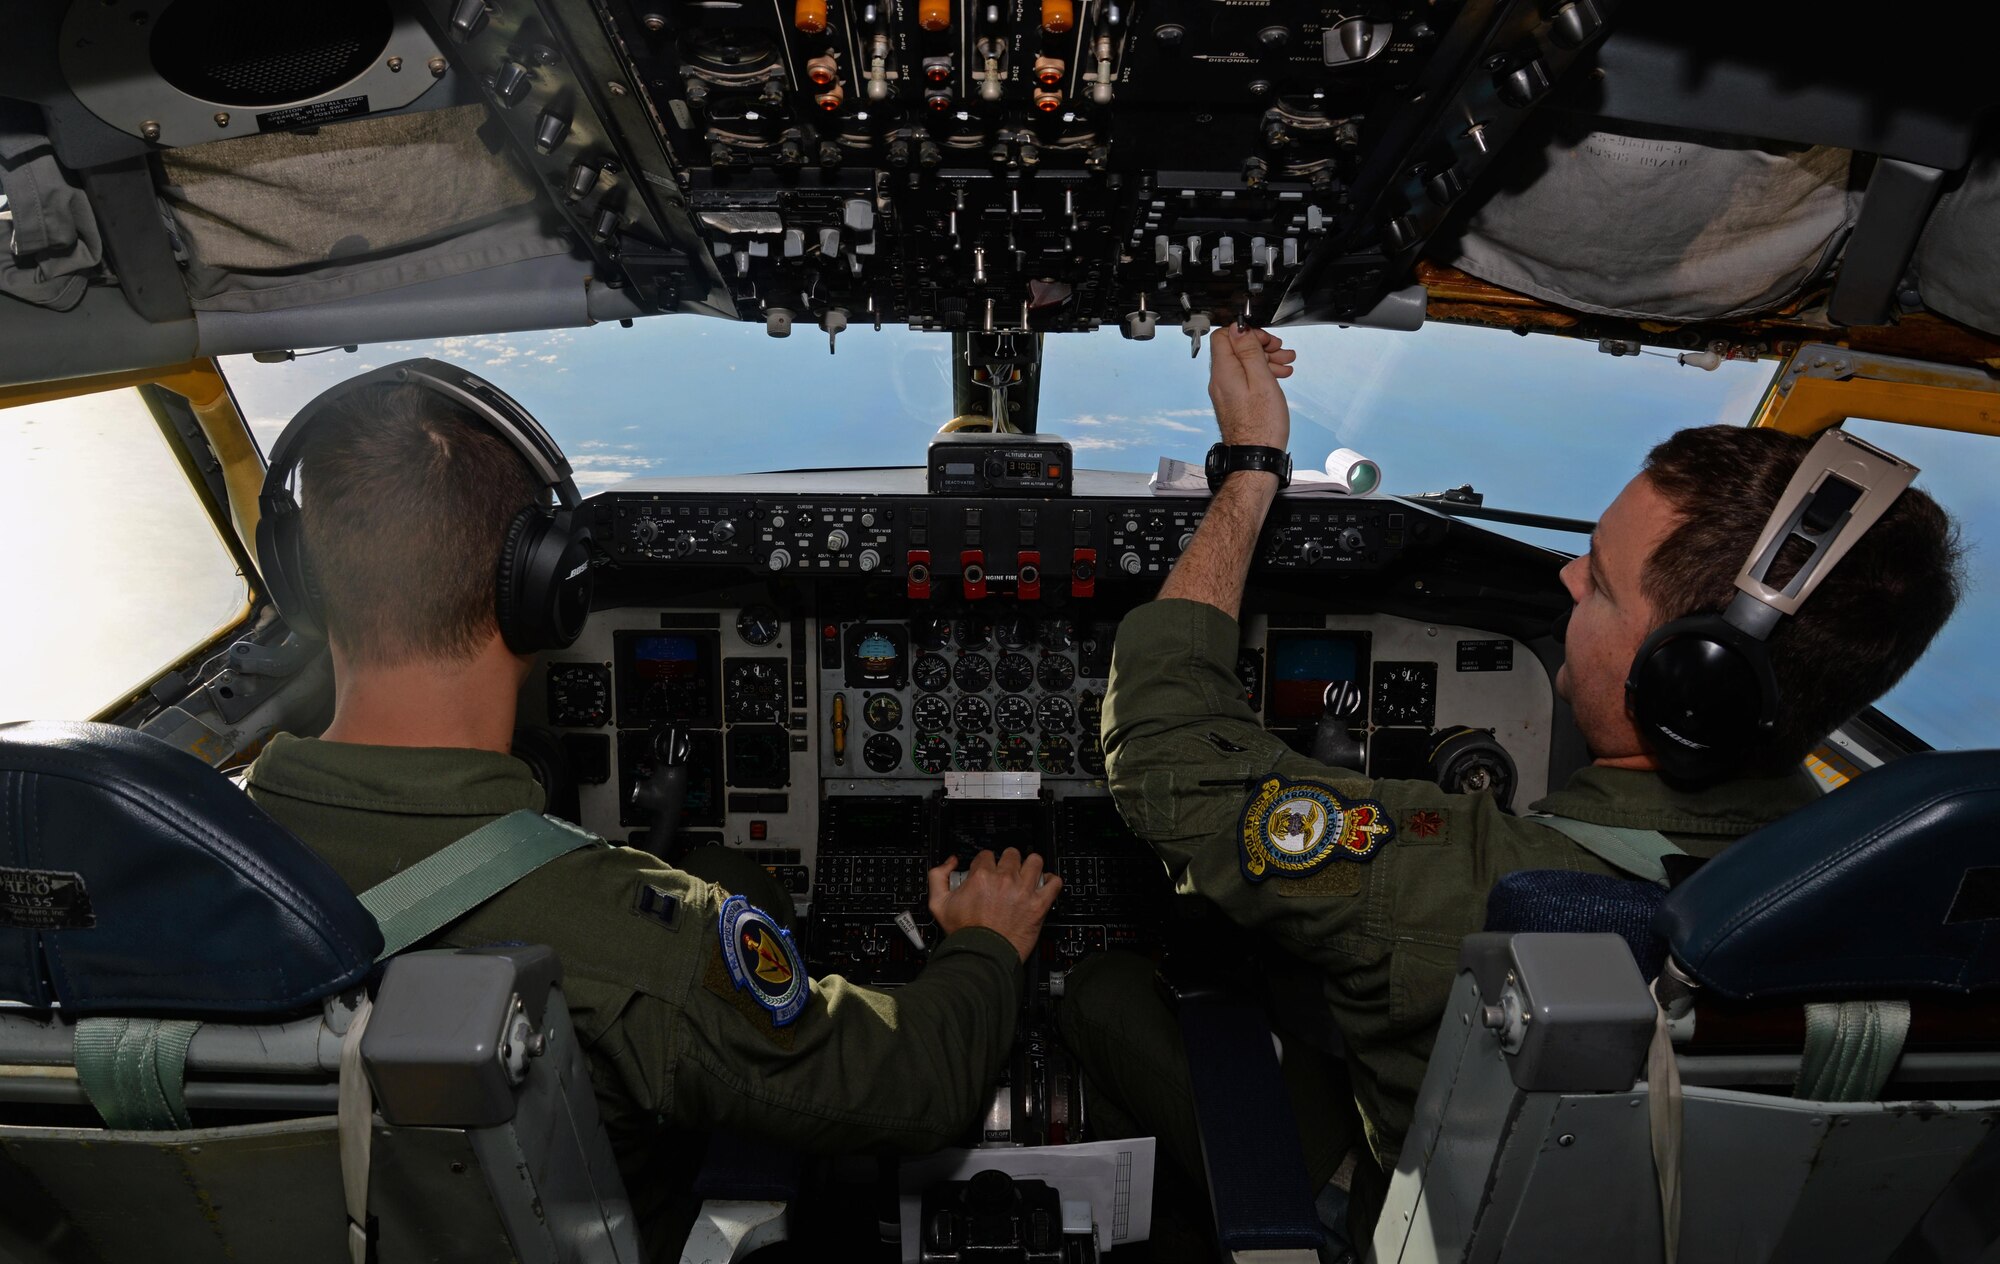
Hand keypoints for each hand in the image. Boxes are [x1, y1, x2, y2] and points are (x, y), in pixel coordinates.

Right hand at [928, 849, 1061, 963]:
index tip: (988, 871)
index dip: (986, 862)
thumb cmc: (964, 935)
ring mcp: (1023, 890)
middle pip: (1011, 854)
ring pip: (1035, 861)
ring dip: (1031, 866)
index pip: (986, 855)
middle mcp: (1004, 879)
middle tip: (1008, 873)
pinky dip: (1052, 881)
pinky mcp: (1039, 904)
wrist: (982, 956)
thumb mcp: (938, 904)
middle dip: (1009, 861)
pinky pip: (1054, 882)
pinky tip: (1046, 884)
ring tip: (1028, 874)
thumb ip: (938, 876)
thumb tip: (950, 863)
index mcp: (981, 876)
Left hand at [1206, 327, 1294, 450]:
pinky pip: (1246, 379)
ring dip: (1266, 360)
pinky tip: (1279, 377)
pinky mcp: (1234, 401)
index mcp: (1224, 371)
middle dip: (1261, 346)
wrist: (1256, 456)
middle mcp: (1220, 381)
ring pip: (1244, 364)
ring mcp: (1226, 392)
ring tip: (1287, 364)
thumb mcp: (1261, 379)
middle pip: (1236, 349)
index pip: (1224, 336)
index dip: (1247, 332)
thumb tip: (1238, 328)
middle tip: (1280, 351)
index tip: (1266, 339)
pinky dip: (1262, 374)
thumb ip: (1249, 351)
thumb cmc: (1261, 425)